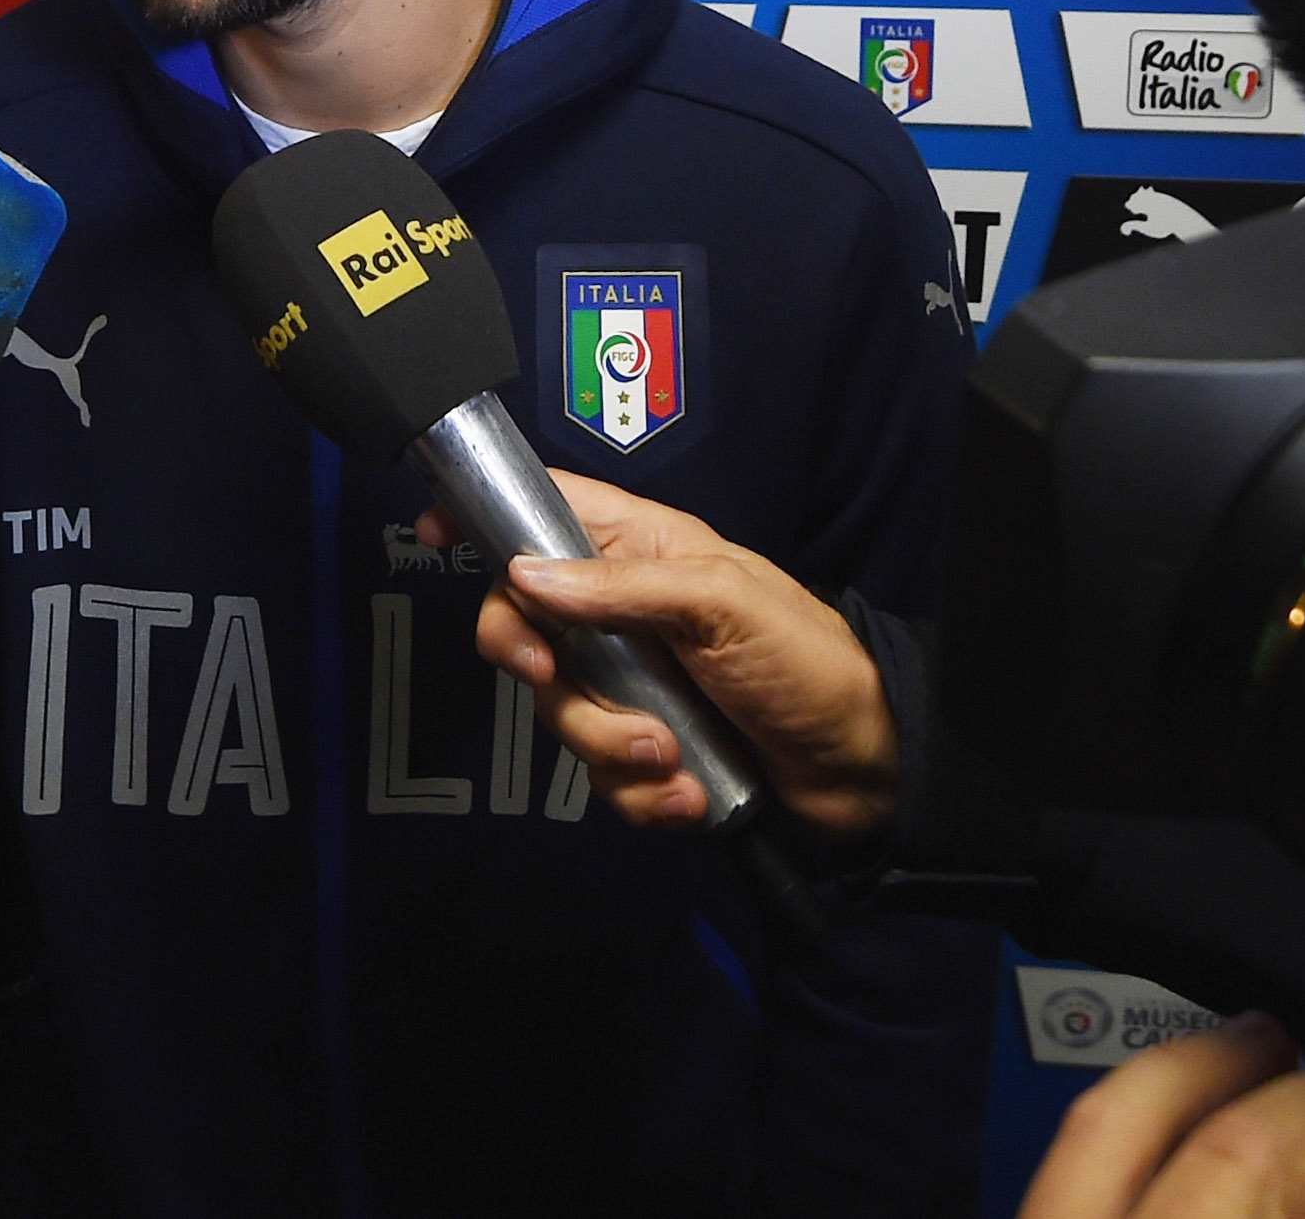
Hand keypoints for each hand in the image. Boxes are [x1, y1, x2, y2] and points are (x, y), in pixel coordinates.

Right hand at [423, 472, 896, 836]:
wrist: (867, 767)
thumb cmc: (806, 658)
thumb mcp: (721, 602)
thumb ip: (621, 588)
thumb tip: (523, 576)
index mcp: (641, 550)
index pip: (543, 511)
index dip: (485, 517)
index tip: (436, 536)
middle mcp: (623, 612)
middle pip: (525, 628)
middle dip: (542, 669)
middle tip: (558, 681)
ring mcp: (633, 683)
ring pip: (560, 713)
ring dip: (608, 745)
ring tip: (670, 756)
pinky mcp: (646, 750)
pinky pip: (600, 776)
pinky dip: (639, 794)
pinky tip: (686, 793)